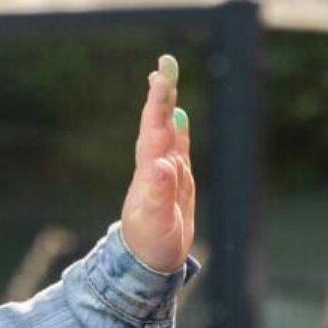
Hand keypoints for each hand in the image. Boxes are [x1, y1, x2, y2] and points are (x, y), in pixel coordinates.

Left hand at [119, 52, 196, 276]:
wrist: (147, 264)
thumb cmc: (150, 245)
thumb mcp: (155, 221)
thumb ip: (158, 194)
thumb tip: (162, 165)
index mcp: (150, 172)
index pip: (154, 130)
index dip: (158, 103)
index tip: (160, 77)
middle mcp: (155, 167)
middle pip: (159, 123)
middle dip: (162, 94)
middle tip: (165, 63)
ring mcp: (165, 173)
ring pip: (167, 132)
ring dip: (167, 105)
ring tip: (166, 80)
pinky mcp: (175, 183)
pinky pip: (178, 149)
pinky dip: (179, 130)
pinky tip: (180, 117)